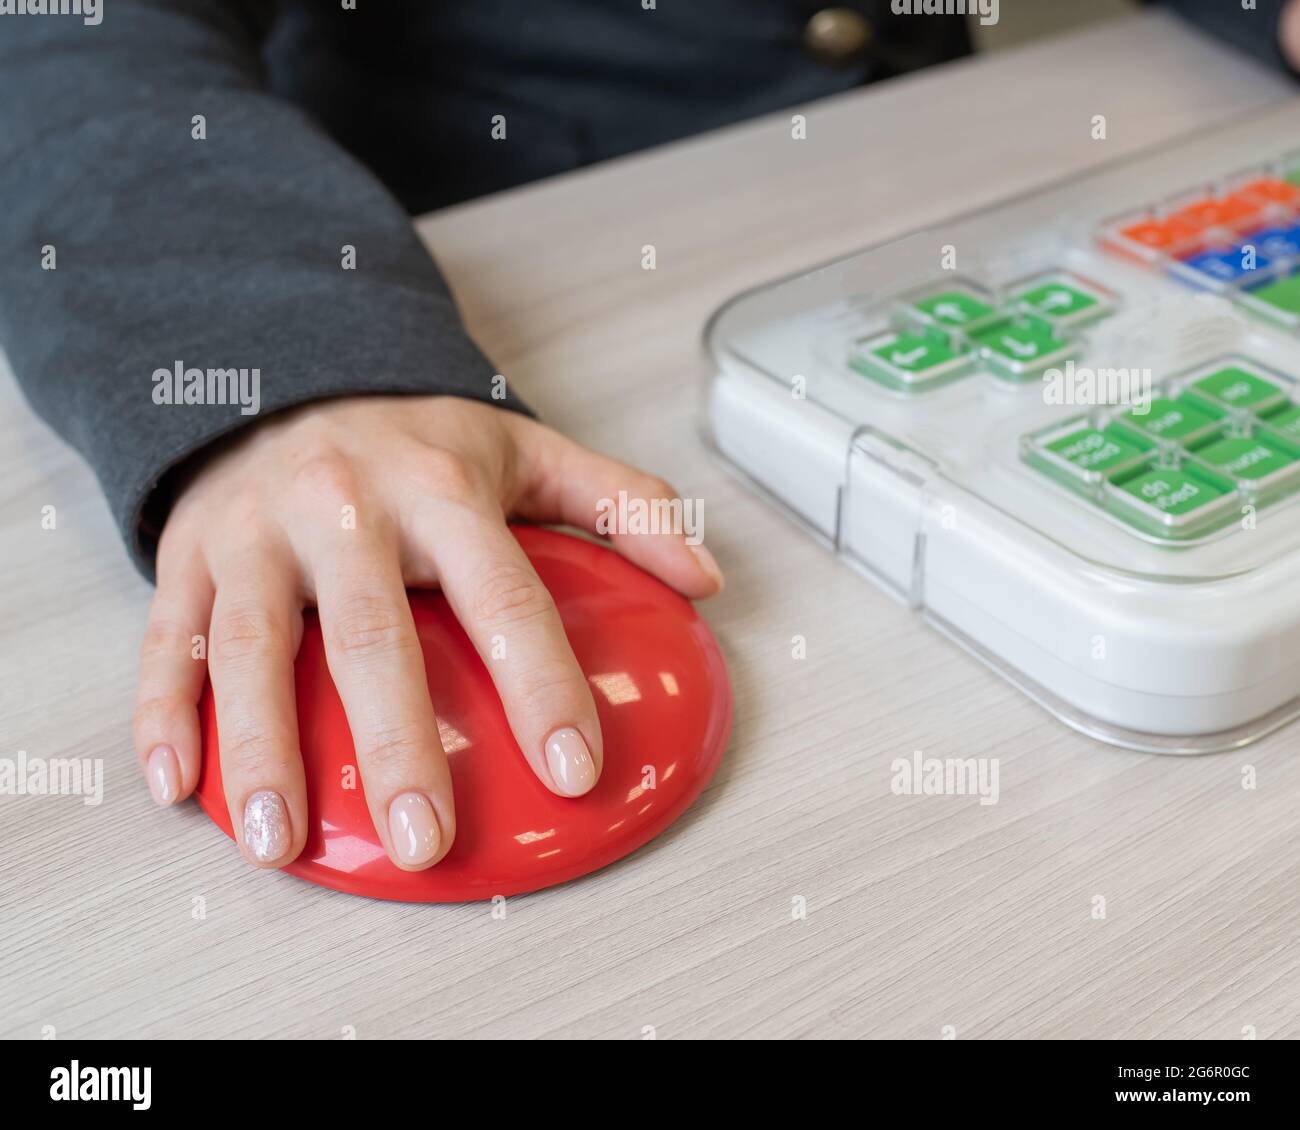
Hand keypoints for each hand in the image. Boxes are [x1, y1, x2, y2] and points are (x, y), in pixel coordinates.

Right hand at [132, 395, 722, 869]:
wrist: (294, 374)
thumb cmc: (420, 437)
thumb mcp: (529, 450)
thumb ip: (624, 505)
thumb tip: (705, 576)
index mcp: (440, 484)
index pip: (503, 595)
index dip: (541, 685)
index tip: (573, 768)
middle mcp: (344, 505)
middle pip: (372, 634)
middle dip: (397, 744)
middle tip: (425, 837)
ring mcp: (257, 529)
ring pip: (255, 648)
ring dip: (263, 749)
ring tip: (282, 840)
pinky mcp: (191, 552)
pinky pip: (172, 636)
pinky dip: (168, 709)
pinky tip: (179, 782)